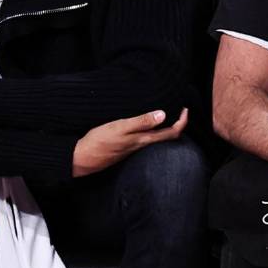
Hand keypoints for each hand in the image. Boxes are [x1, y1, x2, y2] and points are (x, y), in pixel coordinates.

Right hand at [72, 109, 187, 177]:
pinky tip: (146, 125)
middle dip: (177, 124)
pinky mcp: (126, 148)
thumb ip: (141, 121)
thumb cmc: (99, 141)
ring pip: (157, 139)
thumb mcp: (120, 127)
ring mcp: (134, 148)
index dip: (182, 121)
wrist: (83, 158)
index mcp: (143, 140)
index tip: (185, 109)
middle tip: (179, 110)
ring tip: (166, 115)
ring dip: (165, 128)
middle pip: (167, 137)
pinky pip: (146, 140)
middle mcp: (142, 146)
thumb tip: (163, 114)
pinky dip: (152, 131)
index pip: (172, 133)